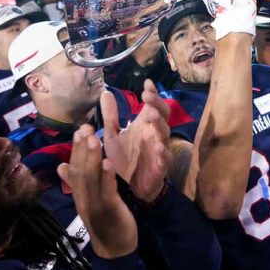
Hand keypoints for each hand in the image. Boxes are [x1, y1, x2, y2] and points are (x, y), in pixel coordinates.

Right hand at [57, 125, 137, 258]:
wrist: (115, 249)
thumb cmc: (105, 221)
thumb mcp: (89, 200)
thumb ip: (77, 183)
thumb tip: (61, 165)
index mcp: (80, 194)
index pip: (75, 168)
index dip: (76, 149)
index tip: (79, 130)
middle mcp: (83, 198)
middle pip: (80, 170)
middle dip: (82, 148)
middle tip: (84, 127)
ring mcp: (94, 205)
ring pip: (90, 179)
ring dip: (91, 158)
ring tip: (93, 139)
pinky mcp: (109, 211)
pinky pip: (106, 192)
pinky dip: (106, 177)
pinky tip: (107, 163)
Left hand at [101, 80, 171, 202]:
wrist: (130, 187)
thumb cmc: (124, 159)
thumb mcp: (113, 136)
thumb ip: (110, 116)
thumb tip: (105, 92)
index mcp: (144, 125)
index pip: (152, 105)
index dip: (152, 93)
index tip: (147, 82)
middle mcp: (154, 133)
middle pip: (162, 114)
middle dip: (156, 104)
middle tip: (147, 96)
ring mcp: (160, 148)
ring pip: (164, 132)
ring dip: (159, 123)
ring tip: (151, 115)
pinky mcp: (161, 165)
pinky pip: (164, 156)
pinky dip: (162, 151)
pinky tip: (157, 146)